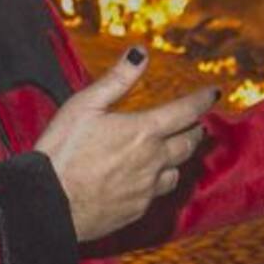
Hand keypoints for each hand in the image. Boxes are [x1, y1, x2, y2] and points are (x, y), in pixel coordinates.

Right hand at [35, 47, 217, 241]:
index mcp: (143, 131)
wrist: (49, 204)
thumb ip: (118, 79)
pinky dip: (159, 181)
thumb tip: (141, 52)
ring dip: (179, 158)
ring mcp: (147, 189)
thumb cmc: (63, 150)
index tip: (214, 93)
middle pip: (187, 144)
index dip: (202, 100)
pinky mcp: (137, 211)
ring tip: (175, 151)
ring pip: (177, 172)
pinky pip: (158, 193)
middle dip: (194, 130)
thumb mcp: (86, 104)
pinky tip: (149, 179)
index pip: (185, 111)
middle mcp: (153, 160)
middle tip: (196, 123)